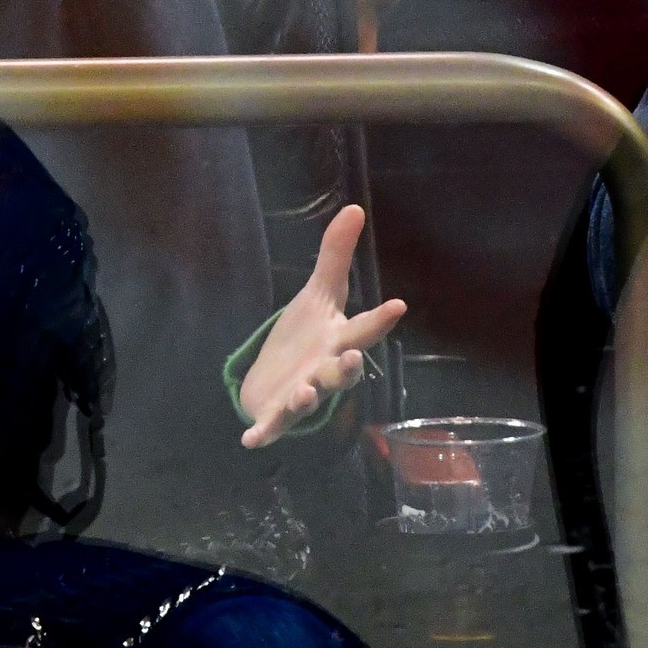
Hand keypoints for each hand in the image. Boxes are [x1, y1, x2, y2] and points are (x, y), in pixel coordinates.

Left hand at [237, 206, 406, 448]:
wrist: (276, 375)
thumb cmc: (306, 336)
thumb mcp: (318, 293)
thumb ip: (335, 255)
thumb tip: (354, 207)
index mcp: (338, 341)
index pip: (363, 329)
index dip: (379, 319)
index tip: (397, 305)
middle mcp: (326, 371)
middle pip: (342, 372)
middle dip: (347, 368)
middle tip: (353, 359)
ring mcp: (303, 394)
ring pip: (311, 398)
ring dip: (309, 397)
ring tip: (305, 391)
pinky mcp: (276, 414)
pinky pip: (272, 425)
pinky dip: (263, 432)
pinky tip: (250, 440)